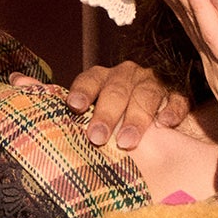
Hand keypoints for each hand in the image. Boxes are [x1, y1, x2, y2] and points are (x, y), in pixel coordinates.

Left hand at [61, 60, 194, 149]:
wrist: (159, 121)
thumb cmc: (119, 119)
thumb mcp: (98, 114)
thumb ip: (78, 115)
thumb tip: (40, 107)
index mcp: (104, 79)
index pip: (90, 80)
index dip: (83, 92)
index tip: (75, 107)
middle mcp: (127, 76)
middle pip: (116, 90)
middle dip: (106, 114)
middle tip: (98, 138)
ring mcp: (154, 83)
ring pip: (146, 94)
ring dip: (136, 117)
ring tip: (127, 141)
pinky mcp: (178, 93)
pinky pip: (177, 98)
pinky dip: (172, 109)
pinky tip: (166, 123)